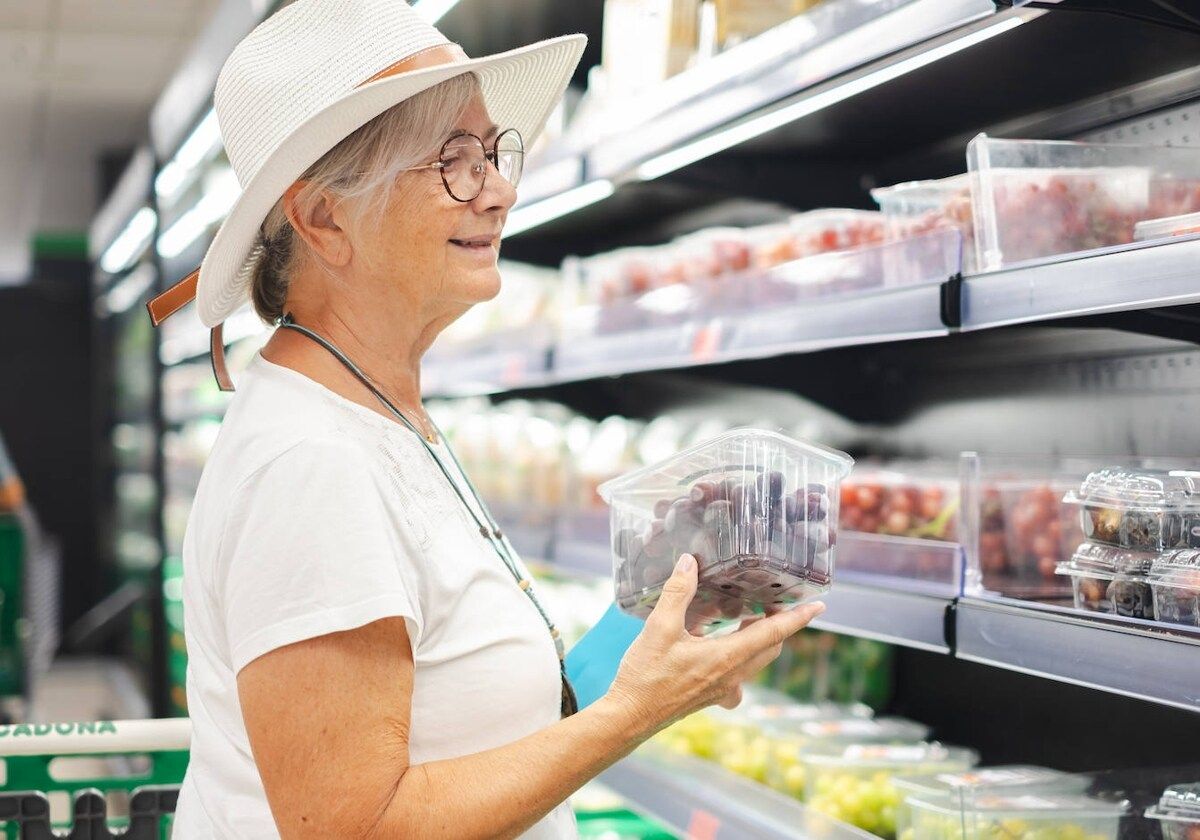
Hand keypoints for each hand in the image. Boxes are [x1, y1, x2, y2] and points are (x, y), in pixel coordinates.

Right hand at [603, 553, 824, 737]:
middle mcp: (732, 677)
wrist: (628, 717)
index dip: (797, 618)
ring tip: (748, 618)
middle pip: (769, 648)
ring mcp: (723, 691)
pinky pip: (737, 678)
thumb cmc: (645, 676)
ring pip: (754, 662)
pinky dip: (739, 659)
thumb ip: (678, 593)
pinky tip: (719, 650)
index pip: (773, 635)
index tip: (819, 606)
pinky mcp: (711, 697)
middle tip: (772, 602)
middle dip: (776, 625)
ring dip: (758, 640)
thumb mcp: (659, 628)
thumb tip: (689, 563)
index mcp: (726, 659)